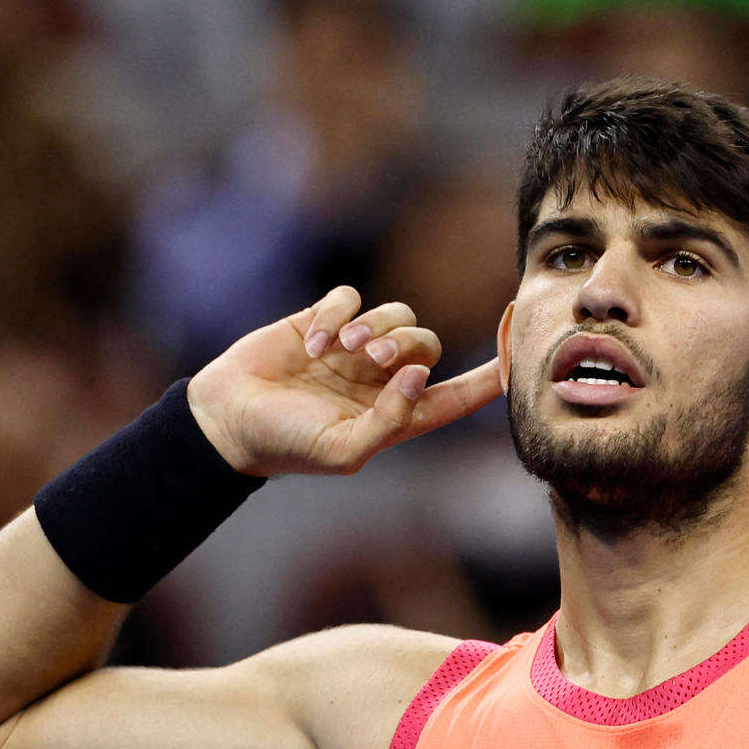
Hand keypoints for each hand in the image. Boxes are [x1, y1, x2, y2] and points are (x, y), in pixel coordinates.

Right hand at [187, 286, 503, 478]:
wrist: (227, 418)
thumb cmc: (287, 444)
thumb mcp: (342, 450)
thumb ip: (389, 421)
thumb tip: (421, 377)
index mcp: (398, 416)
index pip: (460, 395)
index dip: (492, 373)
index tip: (520, 340)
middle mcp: (383, 380)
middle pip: (426, 342)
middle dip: (404, 344)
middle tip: (367, 359)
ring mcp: (354, 348)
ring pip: (394, 314)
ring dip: (372, 326)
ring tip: (336, 349)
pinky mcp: (324, 320)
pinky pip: (351, 297)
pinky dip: (336, 312)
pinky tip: (310, 339)